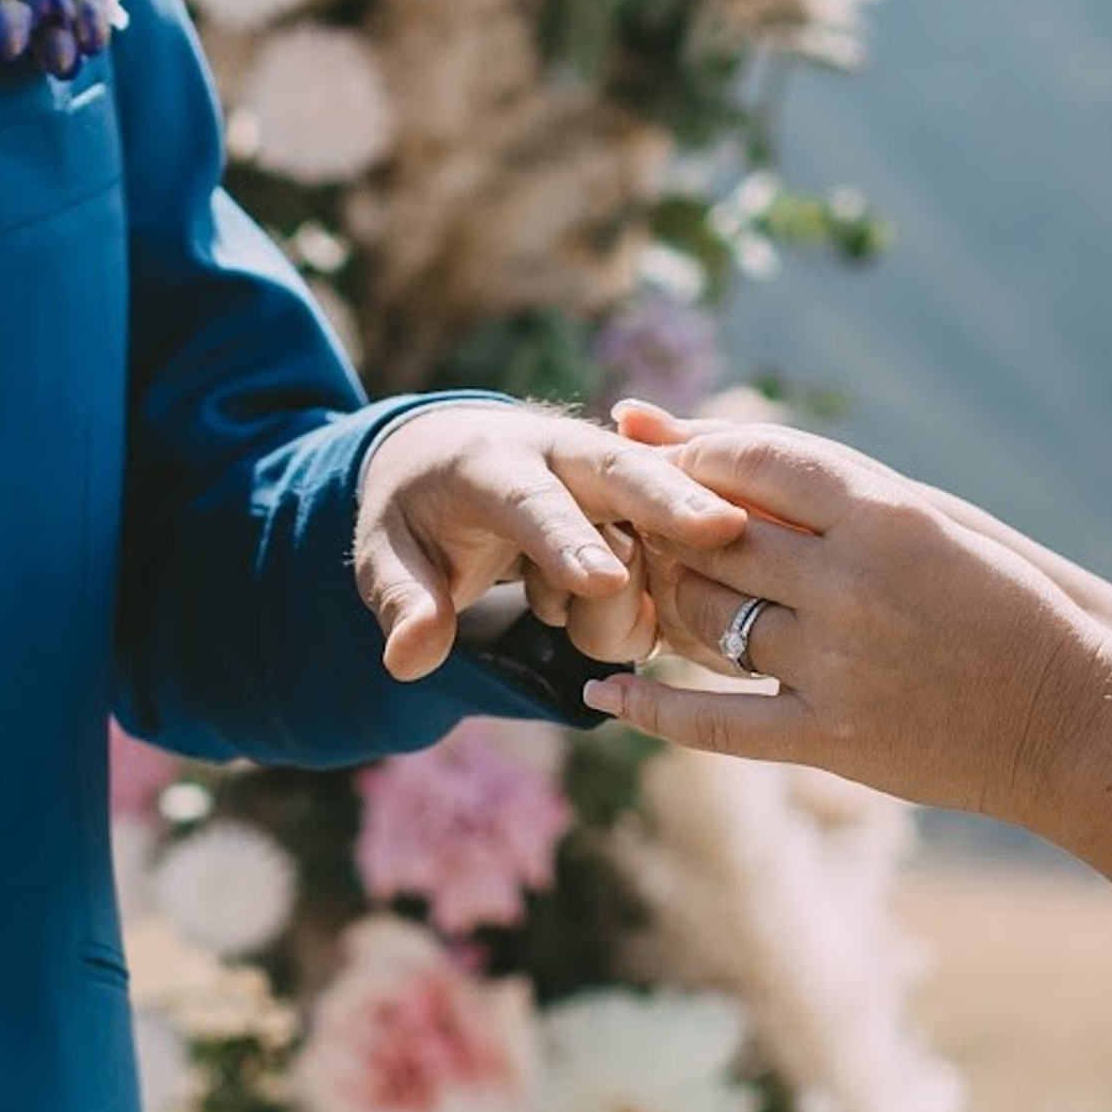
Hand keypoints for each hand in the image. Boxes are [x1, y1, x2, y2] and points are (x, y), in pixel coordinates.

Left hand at [354, 405, 744, 681]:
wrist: (449, 452)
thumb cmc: (418, 512)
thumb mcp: (384, 554)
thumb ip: (400, 601)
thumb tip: (410, 659)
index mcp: (491, 462)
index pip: (532, 502)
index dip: (567, 542)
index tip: (603, 581)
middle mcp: (562, 453)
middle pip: (626, 475)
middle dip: (674, 501)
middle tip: (727, 528)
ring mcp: (611, 475)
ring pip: (654, 536)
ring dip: (623, 600)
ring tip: (544, 603)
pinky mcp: (644, 501)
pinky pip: (674, 554)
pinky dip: (656, 598)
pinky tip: (590, 601)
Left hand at [583, 413, 1100, 822]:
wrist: (1072, 716)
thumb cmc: (998, 603)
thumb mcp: (928, 522)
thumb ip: (824, 481)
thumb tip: (710, 429)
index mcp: (890, 515)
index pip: (758, 460)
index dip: (700, 458)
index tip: (674, 462)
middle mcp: (857, 584)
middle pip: (718, 539)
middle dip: (672, 529)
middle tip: (647, 528)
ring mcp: (842, 664)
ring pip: (709, 619)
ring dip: (672, 603)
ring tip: (658, 593)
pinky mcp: (832, 739)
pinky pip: (714, 723)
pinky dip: (652, 707)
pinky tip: (608, 691)